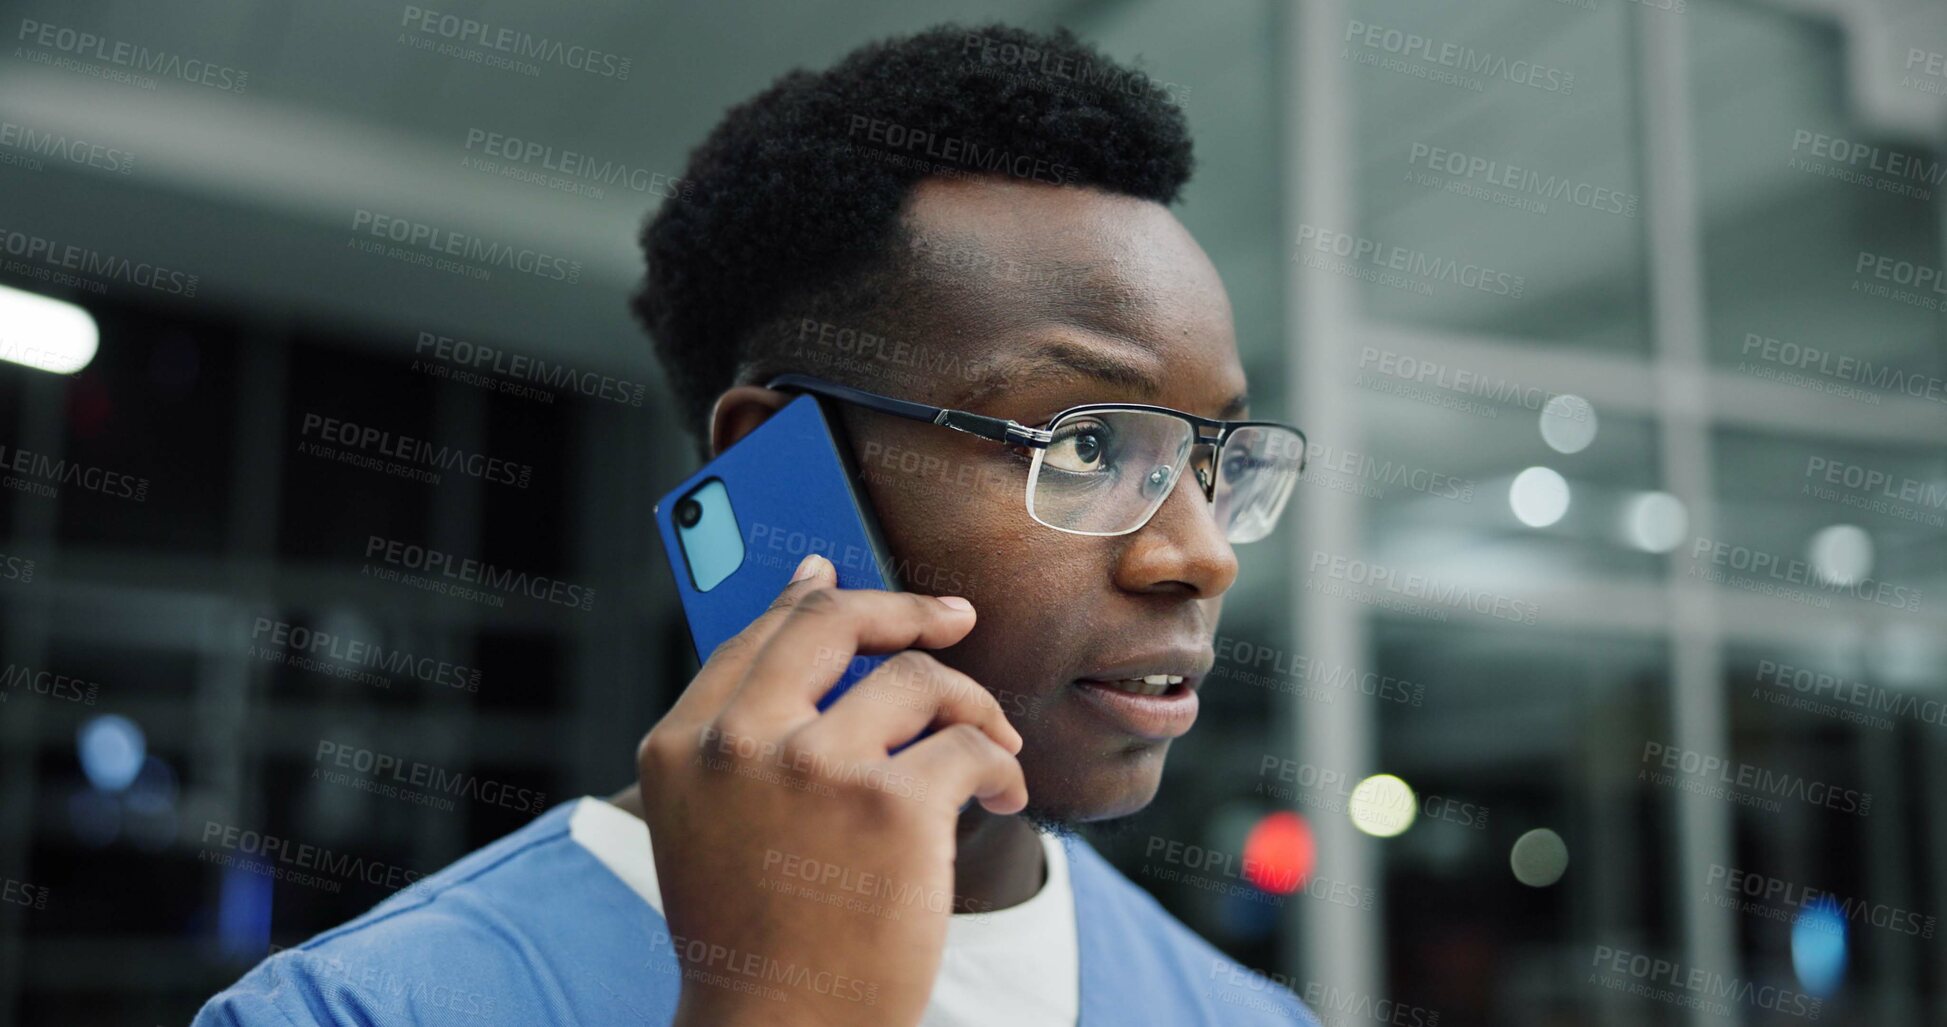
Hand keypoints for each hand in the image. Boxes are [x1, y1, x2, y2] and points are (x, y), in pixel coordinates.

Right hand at [638, 553, 1026, 1026]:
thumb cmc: (760, 935)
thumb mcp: (713, 823)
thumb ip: (745, 724)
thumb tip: (804, 590)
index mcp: (682, 747)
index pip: (758, 635)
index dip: (813, 598)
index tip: (844, 578)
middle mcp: (738, 745)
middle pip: (833, 623)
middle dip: (906, 609)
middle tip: (956, 618)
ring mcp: (814, 770)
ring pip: (918, 679)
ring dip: (972, 707)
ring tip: (991, 749)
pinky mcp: (892, 807)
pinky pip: (971, 744)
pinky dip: (1002, 766)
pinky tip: (1003, 795)